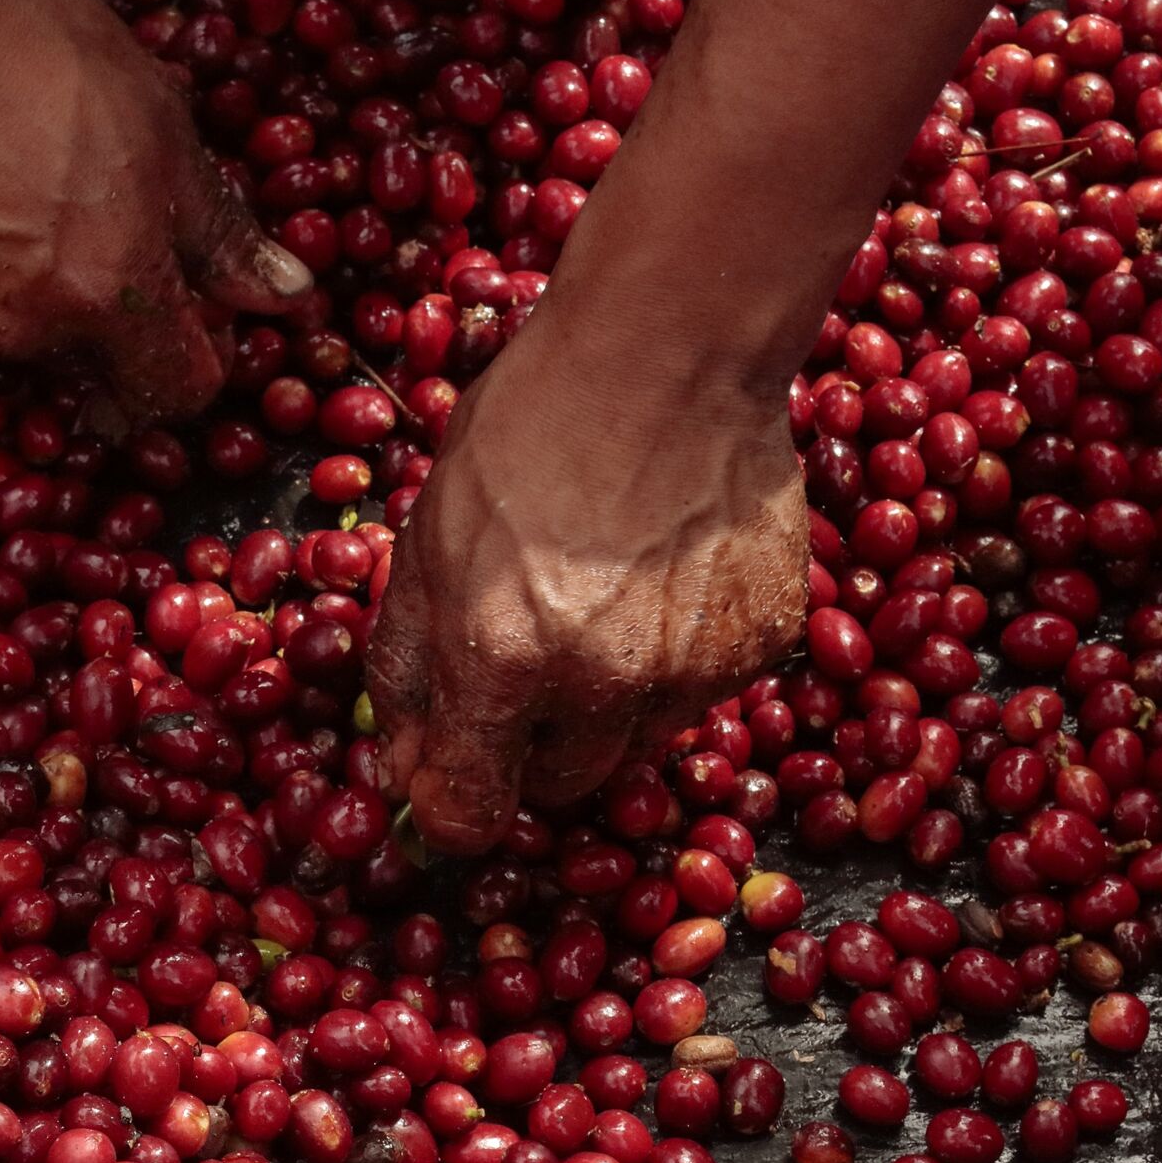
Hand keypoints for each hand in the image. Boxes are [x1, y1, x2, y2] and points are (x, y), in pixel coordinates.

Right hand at [0, 0, 308, 420]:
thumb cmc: (31, 43)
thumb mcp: (161, 126)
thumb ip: (221, 231)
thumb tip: (283, 292)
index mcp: (107, 294)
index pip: (177, 392)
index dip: (198, 356)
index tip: (195, 314)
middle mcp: (22, 331)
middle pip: (98, 375)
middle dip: (116, 325)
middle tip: (107, 231)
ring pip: (20, 346)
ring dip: (39, 300)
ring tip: (27, 197)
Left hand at [362, 325, 807, 854]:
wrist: (668, 348)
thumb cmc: (529, 428)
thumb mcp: (426, 539)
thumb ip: (405, 669)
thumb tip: (400, 771)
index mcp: (503, 660)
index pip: (469, 815)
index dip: (452, 803)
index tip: (452, 775)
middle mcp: (603, 683)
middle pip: (557, 789)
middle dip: (530, 745)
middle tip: (529, 654)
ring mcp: (694, 669)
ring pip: (632, 747)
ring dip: (606, 706)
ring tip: (603, 599)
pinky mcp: (761, 645)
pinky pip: (701, 696)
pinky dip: (677, 661)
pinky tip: (665, 579)